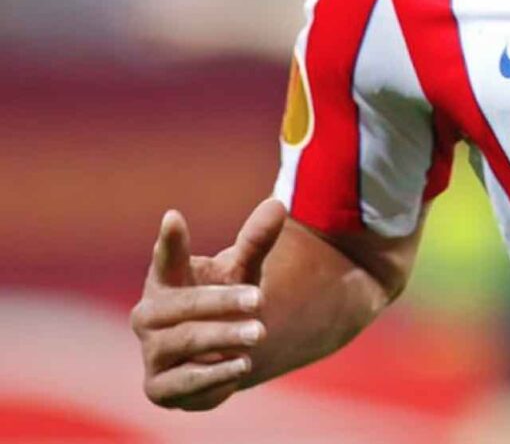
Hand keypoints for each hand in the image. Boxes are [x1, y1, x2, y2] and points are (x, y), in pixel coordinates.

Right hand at [131, 197, 286, 410]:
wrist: (224, 348)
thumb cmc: (226, 297)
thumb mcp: (242, 269)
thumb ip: (256, 240)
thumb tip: (278, 204)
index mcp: (165, 277)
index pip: (166, 255)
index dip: (170, 239)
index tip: (174, 217)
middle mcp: (149, 314)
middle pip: (183, 304)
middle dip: (222, 303)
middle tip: (260, 300)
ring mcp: (151, 351)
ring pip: (185, 341)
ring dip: (223, 337)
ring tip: (259, 333)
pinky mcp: (159, 387)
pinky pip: (184, 383)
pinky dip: (214, 375)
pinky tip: (242, 365)